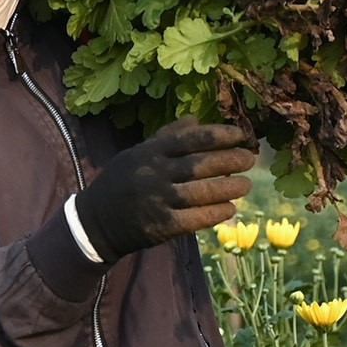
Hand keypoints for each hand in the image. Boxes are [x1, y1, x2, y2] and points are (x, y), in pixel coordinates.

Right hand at [71, 120, 258, 258]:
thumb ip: (167, 136)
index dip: (220, 136)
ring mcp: (158, 200)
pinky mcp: (161, 226)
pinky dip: (216, 213)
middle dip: (231, 160)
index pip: (192, 139)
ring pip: (202, 192)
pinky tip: (230, 209)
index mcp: (150, 151)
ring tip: (246, 185)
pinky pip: (196, 218)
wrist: (96, 221)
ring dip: (229, 188)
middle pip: (201, 164)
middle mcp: (154, 173)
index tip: (241, 135)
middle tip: (250, 160)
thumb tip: (196, 120)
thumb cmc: (122, 182)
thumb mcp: (138, 152)